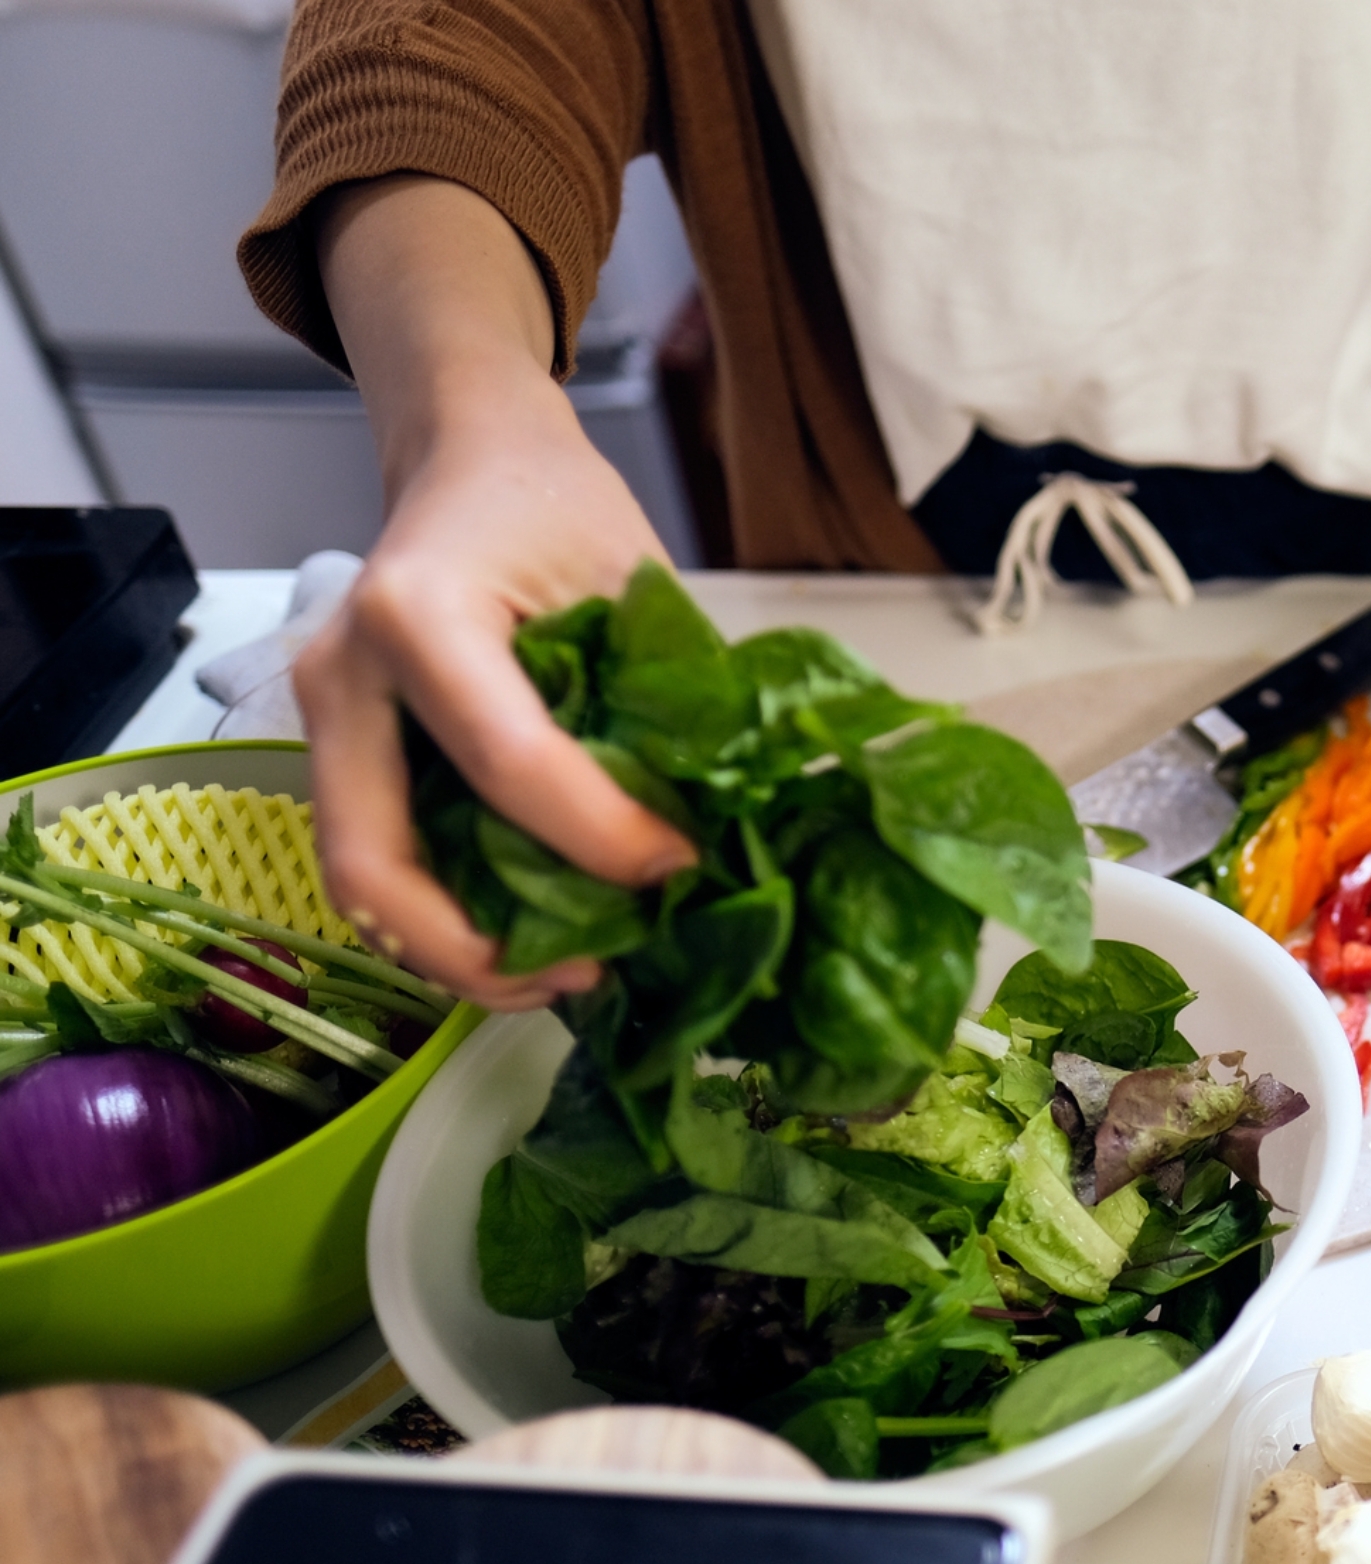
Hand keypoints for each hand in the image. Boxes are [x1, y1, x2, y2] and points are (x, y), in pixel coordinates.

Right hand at [294, 177, 693, 1008]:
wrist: (470, 456)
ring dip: (454, 951)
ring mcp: (324, 719)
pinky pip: (378, 857)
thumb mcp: (631, 580)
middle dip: (478, 950)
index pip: (508, 763)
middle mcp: (343, 674)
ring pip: (359, 882)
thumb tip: (722, 834)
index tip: (679, 865)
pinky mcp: (339, 751)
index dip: (601, 839)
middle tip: (586, 976)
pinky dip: (444, 916)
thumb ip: (663, 701)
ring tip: (562, 971)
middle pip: (377, 863)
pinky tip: (528, 932)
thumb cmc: (554, 505)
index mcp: (420, 614)